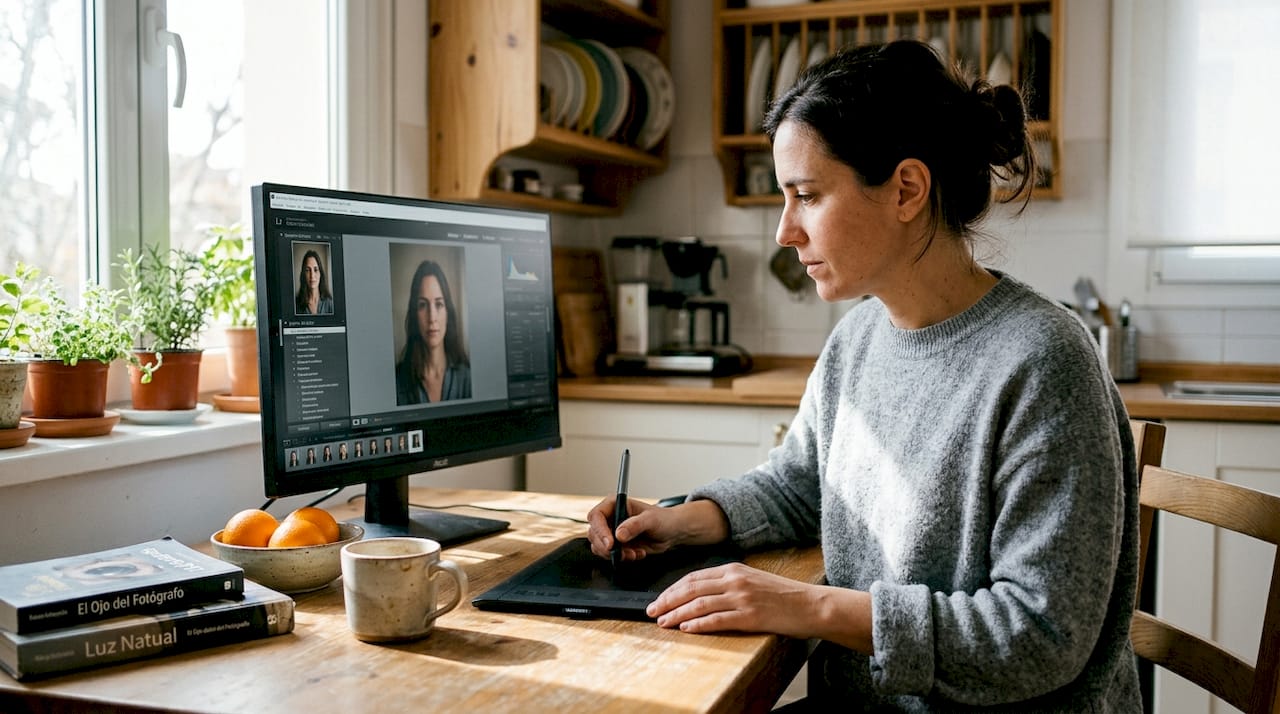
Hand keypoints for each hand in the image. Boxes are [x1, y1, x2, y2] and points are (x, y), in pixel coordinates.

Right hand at [586, 497, 729, 561]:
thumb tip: (619, 535)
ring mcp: (612, 532)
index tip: (610, 544)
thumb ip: (634, 526)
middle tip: (622, 553)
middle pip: (594, 534)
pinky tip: (637, 553)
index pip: (596, 516)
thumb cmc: (663, 519)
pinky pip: (609, 555)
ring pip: (599, 547)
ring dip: (615, 554)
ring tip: (634, 553)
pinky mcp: (617, 545)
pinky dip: (622, 558)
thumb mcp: (651, 520)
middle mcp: (610, 518)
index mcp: (615, 504)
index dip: (600, 531)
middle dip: (607, 547)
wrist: (672, 532)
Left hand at [647, 563, 819, 636]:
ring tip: (663, 622)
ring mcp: (742, 598)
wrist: (811, 604)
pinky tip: (686, 629)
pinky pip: (717, 620)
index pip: (693, 577)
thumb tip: (702, 593)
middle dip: (667, 600)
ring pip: (699, 604)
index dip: (672, 589)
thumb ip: (729, 582)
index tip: (659, 598)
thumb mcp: (753, 579)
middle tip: (651, 611)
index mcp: (734, 569)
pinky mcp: (750, 616)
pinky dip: (698, 624)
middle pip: (691, 589)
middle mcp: (735, 580)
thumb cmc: (783, 595)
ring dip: (676, 614)